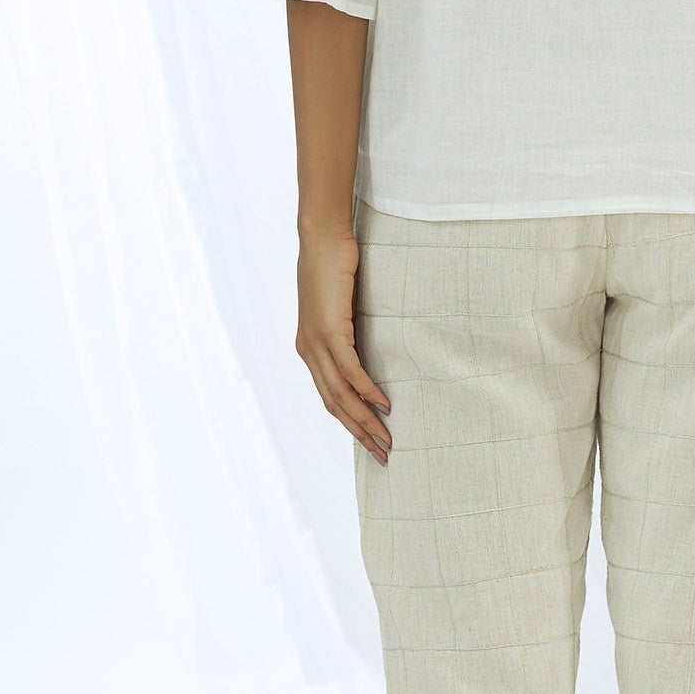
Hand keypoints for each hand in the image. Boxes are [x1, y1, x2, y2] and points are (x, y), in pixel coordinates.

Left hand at [294, 226, 391, 460]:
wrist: (322, 239)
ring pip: (341, 394)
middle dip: (359, 432)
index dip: (350, 423)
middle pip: (334, 404)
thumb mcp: (342, 308)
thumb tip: (368, 349)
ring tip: (386, 438)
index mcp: (309, 350)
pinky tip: (384, 404)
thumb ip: (349, 333)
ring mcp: (316, 343)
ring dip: (365, 420)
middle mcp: (308, 352)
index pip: (329, 397)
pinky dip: (367, 390)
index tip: (371, 442)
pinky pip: (349, 370)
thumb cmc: (334, 268)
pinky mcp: (329, 331)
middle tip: (383, 453)